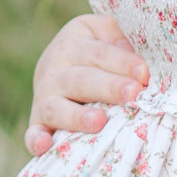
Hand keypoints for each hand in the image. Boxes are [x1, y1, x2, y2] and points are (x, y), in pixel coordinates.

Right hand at [26, 13, 147, 155]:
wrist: (51, 66)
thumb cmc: (90, 50)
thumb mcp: (99, 31)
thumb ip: (117, 35)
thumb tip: (136, 61)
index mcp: (72, 45)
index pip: (99, 53)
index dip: (122, 62)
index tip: (144, 73)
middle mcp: (54, 70)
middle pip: (82, 80)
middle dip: (109, 87)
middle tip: (133, 94)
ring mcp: (43, 98)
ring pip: (57, 107)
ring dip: (77, 116)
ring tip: (99, 121)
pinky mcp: (37, 122)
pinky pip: (33, 132)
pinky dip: (36, 139)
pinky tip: (45, 145)